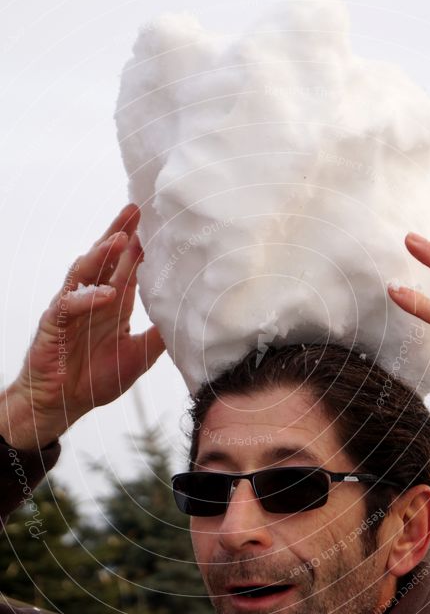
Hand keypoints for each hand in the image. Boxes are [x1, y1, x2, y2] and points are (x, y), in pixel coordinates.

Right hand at [0, 204, 164, 449]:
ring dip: (101, 254)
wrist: (62, 404)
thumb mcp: (139, 356)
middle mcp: (93, 299)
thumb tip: (191, 320)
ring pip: (85, 272)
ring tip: (121, 238)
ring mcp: (72, 309)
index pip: (128, 267)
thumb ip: (160, 336)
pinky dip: (87, 298)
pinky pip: (69, 305)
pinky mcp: (54, 325)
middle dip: (120, 233)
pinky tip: (105, 294)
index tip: (159, 224)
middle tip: (137, 209)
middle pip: (106, 258)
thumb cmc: (95, 380)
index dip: (141, 246)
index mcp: (113, 303)